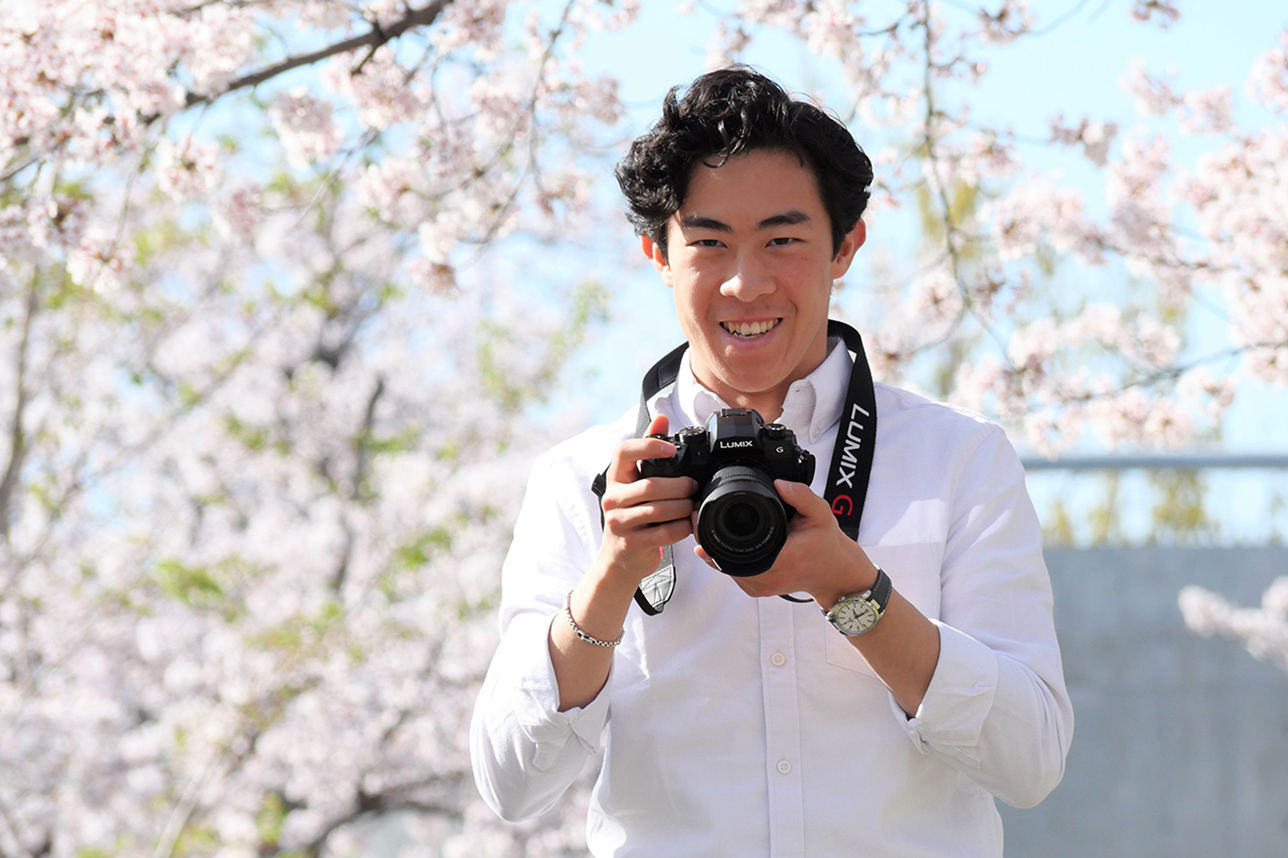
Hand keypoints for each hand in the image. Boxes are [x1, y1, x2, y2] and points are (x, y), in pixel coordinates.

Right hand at [595, 415, 697, 584]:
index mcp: (615, 478)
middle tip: (693, 488)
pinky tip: (687, 525)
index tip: (671, 450)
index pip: (624, 452)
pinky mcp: (631, 543)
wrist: (618, 559)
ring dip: (683, 507)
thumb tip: (661, 418)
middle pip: (651, 485)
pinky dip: (682, 528)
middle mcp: (612, 498)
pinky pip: (664, 532)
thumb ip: (648, 452)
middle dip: (680, 486)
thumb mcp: (635, 483)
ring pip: (659, 509)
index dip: (648, 446)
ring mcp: (619, 522)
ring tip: (692, 506)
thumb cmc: (631, 516)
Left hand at [695, 478, 876, 608]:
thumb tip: (778, 482)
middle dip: (707, 538)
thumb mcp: (821, 513)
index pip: (737, 552)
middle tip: (696, 516)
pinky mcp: (758, 590)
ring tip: (703, 525)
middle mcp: (770, 577)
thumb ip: (802, 495)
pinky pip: (733, 575)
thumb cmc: (827, 544)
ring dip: (713, 549)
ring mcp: (763, 587)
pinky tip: (718, 542)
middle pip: (724, 561)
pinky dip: (723, 559)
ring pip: (725, 570)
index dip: (713, 536)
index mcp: (783, 558)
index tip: (701, 517)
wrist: (834, 572)